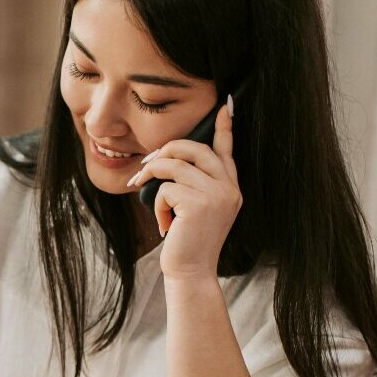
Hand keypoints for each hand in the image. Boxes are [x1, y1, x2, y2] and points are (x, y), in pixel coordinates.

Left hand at [125, 99, 238, 280]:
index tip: (225, 105)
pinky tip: (164, 224)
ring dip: (153, 178)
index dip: (224, 127)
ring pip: (174, 165)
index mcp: (231, 187)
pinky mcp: (199, 204)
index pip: (226, 150)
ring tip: (149, 197)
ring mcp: (217, 195)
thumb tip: (167, 158)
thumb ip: (193, 183)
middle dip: (165, 151)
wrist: (191, 272)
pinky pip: (166, 188)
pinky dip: (157, 204)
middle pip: (194, 148)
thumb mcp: (196, 209)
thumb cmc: (188, 241)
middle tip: (146, 167)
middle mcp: (229, 188)